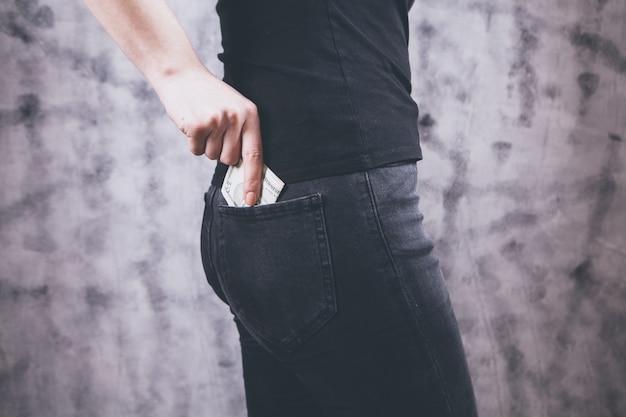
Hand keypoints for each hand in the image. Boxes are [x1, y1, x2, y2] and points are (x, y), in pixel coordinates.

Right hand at [155, 68, 262, 205]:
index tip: (251, 200)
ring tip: (203, 122)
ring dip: (205, 145)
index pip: (255, 155)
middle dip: (220, 152)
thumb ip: (241, 135)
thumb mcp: (234, 109)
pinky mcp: (198, 125)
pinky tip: (192, 123)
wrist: (182, 75)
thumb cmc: (210, 96)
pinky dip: (192, 142)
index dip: (253, 180)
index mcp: (250, 115)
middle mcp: (236, 118)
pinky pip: (196, 151)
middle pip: (230, 160)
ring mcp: (217, 121)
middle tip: (213, 131)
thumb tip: (243, 171)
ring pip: (212, 156)